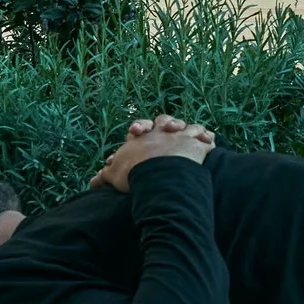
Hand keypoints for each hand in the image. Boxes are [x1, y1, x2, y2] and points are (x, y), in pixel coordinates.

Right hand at [89, 115, 216, 193]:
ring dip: (192, 130)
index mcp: (143, 137)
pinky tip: (211, 143)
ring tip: (195, 134)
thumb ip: (105, 176)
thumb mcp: (114, 174)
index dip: (140, 129)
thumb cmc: (134, 173)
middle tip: (167, 129)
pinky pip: (206, 141)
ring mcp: (180, 137)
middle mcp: (161, 133)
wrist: (157, 173)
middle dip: (166, 123)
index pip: (141, 128)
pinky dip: (209, 141)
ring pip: (189, 127)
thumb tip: (92, 182)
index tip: (137, 133)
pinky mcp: (197, 146)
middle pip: (164, 121)